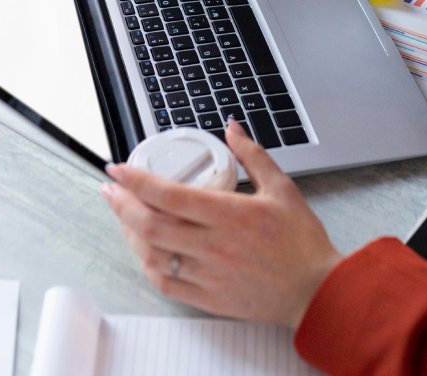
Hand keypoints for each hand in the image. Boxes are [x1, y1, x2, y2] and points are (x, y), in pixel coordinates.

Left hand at [101, 121, 343, 328]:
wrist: (315, 291)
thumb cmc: (302, 243)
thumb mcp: (282, 188)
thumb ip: (253, 155)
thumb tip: (232, 129)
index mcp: (230, 215)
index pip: (169, 195)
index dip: (137, 180)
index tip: (119, 168)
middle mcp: (214, 246)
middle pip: (150, 224)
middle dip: (121, 204)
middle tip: (111, 189)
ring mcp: (208, 275)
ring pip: (153, 254)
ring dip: (130, 232)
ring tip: (123, 215)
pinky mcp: (208, 298)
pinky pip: (166, 282)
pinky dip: (148, 264)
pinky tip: (144, 250)